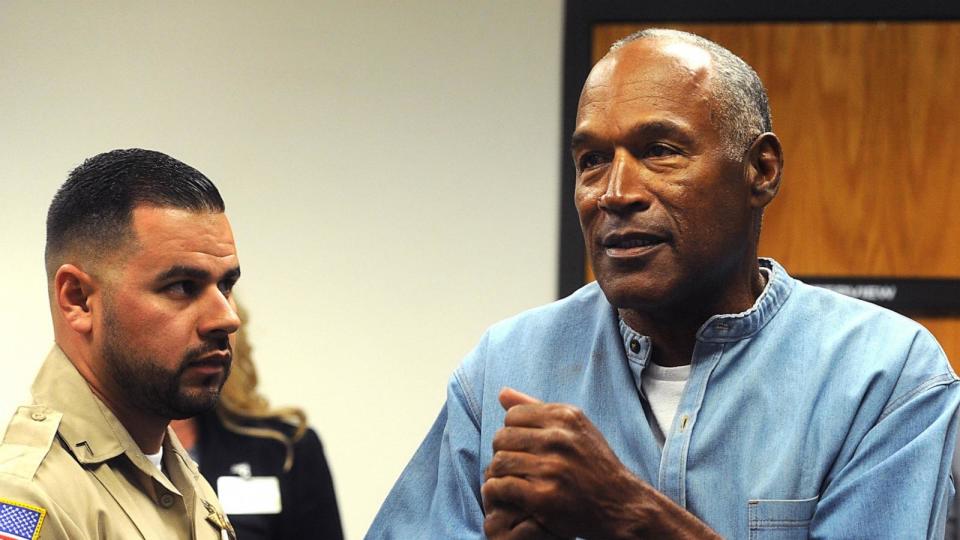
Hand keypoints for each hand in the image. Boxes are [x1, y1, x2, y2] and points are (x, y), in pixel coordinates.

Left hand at [481, 387, 645, 538]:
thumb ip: (536, 408)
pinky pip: (502, 486)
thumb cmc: (594, 464)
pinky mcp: (544, 496)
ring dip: (500, 473)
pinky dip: (499, 491)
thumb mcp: (575, 428)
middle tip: (514, 465)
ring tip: (511, 479)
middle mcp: (559, 438)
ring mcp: (552, 467)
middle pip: (502, 437)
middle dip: (504, 451)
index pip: (512, 415)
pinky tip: (509, 494)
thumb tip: (501, 393)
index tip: (522, 446)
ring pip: (499, 462)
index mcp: (565, 417)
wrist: (621, 504)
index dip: (513, 431)